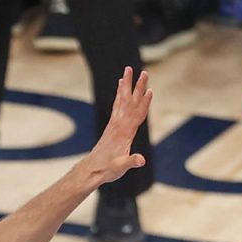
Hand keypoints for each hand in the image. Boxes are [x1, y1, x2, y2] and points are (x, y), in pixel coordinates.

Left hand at [83, 67, 152, 185]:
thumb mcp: (121, 167)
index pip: (137, 114)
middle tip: (143, 71)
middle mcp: (118, 124)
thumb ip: (131, 162)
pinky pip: (117, 106)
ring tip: (128, 71)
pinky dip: (120, 94)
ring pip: (122, 100)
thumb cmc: (107, 169)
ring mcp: (114, 124)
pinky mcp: (112, 126)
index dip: (144, 103)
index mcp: (124, 132)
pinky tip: (120, 87)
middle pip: (130, 101)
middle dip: (137, 87)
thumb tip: (141, 160)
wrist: (91, 170)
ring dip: (127, 85)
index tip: (150, 90)